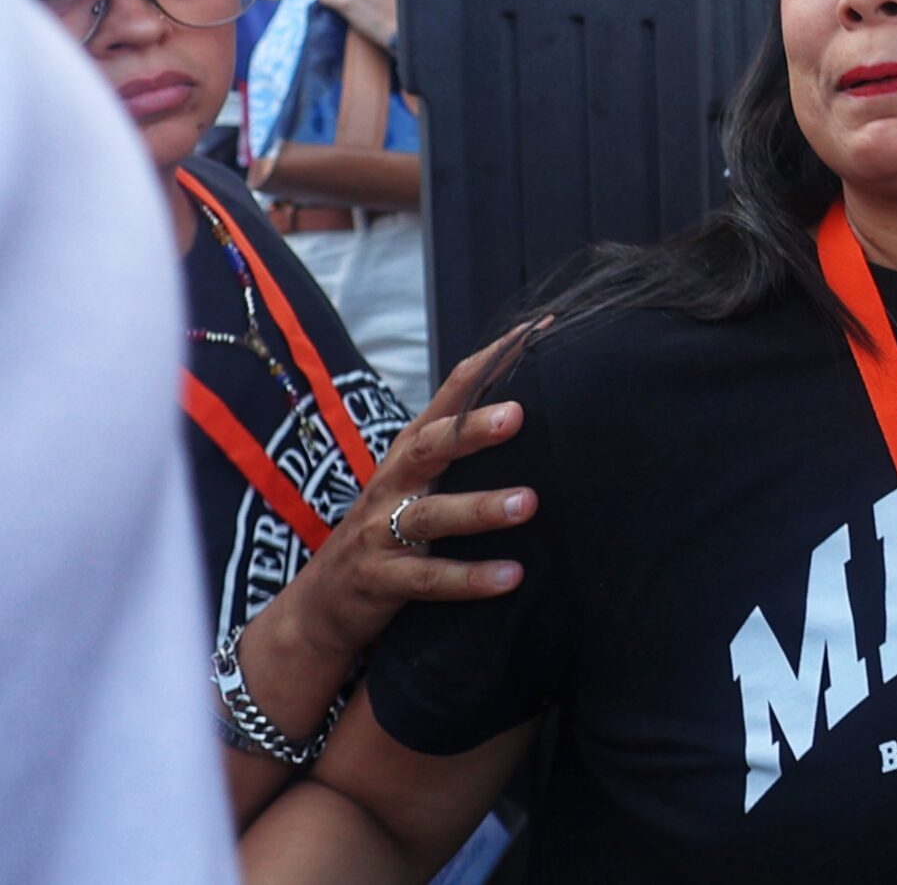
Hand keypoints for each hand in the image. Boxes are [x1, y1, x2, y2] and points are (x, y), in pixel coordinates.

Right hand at [286, 324, 545, 662]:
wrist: (319, 605)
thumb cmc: (388, 529)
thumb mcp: (419, 482)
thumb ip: (464, 449)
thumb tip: (534, 409)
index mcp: (410, 452)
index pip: (450, 395)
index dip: (489, 363)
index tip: (535, 334)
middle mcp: (393, 483)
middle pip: (431, 447)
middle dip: (471, 429)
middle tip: (518, 414)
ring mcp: (382, 531)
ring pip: (432, 514)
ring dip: (480, 508)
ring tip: (528, 502)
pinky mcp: (382, 580)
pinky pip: (429, 579)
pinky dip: (470, 579)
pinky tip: (512, 576)